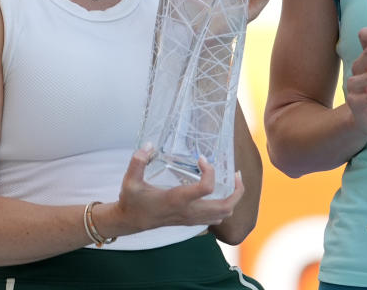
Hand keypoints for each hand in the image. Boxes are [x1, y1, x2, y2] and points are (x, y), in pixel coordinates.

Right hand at [113, 145, 244, 233]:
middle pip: (225, 206)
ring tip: (233, 182)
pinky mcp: (191, 221)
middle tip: (236, 173)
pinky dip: (225, 206)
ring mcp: (191, 218)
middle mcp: (188, 211)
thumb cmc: (132, 200)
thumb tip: (149, 144)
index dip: (209, 171)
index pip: (206, 188)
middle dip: (237, 190)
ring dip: (234, 199)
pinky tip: (219, 192)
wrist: (130, 221)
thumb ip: (137, 161)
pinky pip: (216, 218)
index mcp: (176, 199)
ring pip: (224, 214)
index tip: (202, 159)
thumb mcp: (130, 180)